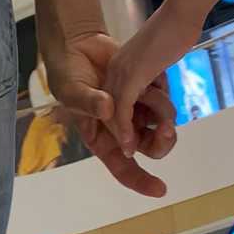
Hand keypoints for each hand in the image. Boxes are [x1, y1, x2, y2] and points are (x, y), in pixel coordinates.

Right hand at [42, 31, 176, 198]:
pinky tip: (154, 78)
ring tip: (149, 89)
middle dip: (161, 141)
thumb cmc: (67, 75)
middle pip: (150, 148)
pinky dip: (163, 91)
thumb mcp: (71, 90)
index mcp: (102, 138)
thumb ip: (87, 101)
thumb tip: (108, 109)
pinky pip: (164, 98)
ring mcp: (136, 110)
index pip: (122, 167)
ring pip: (162, 123)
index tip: (160, 189)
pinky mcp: (146, 91)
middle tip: (166, 128)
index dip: (141, 180)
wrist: (78, 44)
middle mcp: (122, 129)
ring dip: (163, 112)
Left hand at [105, 0, 201, 156]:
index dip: (122, 125)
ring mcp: (120, 74)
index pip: (113, 103)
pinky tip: (129, 146)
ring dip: (126, 137)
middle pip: (109, 112)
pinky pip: (120, 110)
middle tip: (138, 149)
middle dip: (122, 136)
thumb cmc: (176, 33)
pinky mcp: (130, 76)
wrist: (180, 14)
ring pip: (114, 115)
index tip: (133, 143)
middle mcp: (115, 72)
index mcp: (121, 68)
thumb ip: (152, 76)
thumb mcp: (158, 59)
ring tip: (136, 151)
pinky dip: (124, 130)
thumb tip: (157, 87)